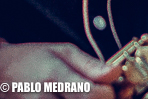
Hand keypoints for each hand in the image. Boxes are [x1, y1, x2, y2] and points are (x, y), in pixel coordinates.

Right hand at [0, 42, 117, 98]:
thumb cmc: (32, 59)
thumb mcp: (62, 51)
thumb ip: (90, 65)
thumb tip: (116, 73)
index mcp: (51, 75)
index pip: (89, 93)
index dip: (108, 92)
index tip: (111, 87)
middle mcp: (39, 97)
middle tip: (101, 93)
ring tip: (84, 95)